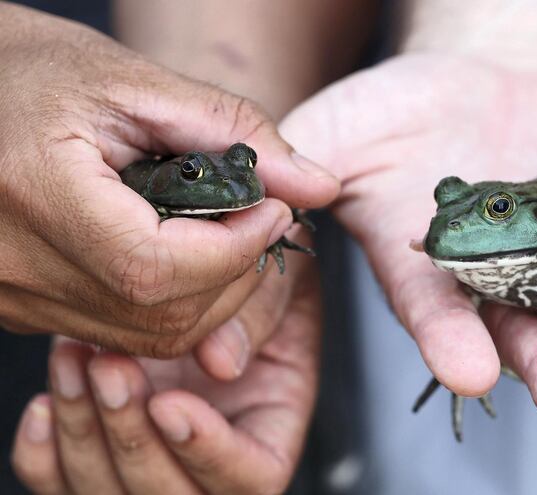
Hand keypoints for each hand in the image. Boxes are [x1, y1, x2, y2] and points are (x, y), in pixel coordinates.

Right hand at [0, 4, 338, 355]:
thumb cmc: (32, 71)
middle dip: (236, 273)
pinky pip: (121, 331)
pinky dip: (175, 300)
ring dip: (213, 292)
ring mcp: (12, 295)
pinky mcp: (21, 307)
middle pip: (161, 313)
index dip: (234, 249)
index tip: (273, 210)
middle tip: (260, 221)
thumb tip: (316, 185)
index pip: (156, 267)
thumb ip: (232, 131)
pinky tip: (186, 252)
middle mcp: (11, 264)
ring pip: (149, 334)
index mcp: (34, 194)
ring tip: (227, 233)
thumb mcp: (135, 84)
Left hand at [12, 244, 318, 494]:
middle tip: (110, 366)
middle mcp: (213, 458)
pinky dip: (45, 453)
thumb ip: (258, 317)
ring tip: (76, 357)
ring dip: (84, 433)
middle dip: (133, 440)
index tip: (170, 403)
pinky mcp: (106, 445)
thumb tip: (224, 361)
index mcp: (272, 429)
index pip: (252, 478)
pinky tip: (51, 397)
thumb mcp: (279, 284)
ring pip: (111, 494)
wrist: (215, 254)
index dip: (208, 452)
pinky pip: (63, 480)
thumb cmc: (260, 276)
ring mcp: (157, 455)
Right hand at [281, 53, 536, 438]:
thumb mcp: (342, 125)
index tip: (468, 373)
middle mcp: (492, 275)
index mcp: (428, 268)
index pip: (435, 313)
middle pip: (521, 333)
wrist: (483, 75)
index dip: (449, 343)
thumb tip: (283, 194)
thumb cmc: (401, 109)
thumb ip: (312, 160)